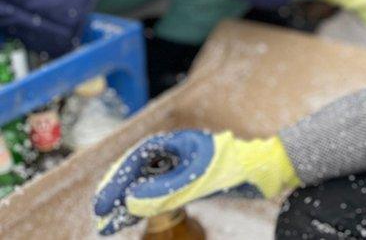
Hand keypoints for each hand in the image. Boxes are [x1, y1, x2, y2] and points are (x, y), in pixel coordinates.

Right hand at [93, 130, 297, 235]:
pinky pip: (156, 194)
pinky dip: (142, 207)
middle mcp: (174, 153)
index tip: (104, 202)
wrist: (262, 172)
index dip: (117, 180)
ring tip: (107, 225)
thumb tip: (131, 202)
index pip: (137, 159)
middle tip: (100, 215)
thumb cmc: (233, 167)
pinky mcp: (185, 183)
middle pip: (136, 171)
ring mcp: (179, 168)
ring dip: (126, 204)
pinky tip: (127, 221)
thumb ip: (165, 190)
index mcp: (176, 142)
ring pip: (144, 184)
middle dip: (117, 193)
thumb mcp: (198, 179)